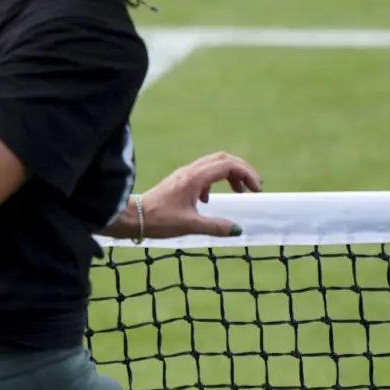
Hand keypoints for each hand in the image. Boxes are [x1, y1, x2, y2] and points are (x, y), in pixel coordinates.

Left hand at [139, 151, 262, 237]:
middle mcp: (190, 171)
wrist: (133, 216)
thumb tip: (238, 230)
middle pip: (223, 159)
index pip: (228, 165)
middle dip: (242, 170)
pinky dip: (215, 181)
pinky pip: (203, 172)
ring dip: (230, 175)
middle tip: (253, 187)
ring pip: (213, 164)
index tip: (256, 190)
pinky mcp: (178, 180)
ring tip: (239, 192)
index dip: (247, 174)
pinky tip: (209, 201)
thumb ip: (215, 227)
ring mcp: (183, 174)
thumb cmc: (158, 220)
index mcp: (194, 178)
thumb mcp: (190, 225)